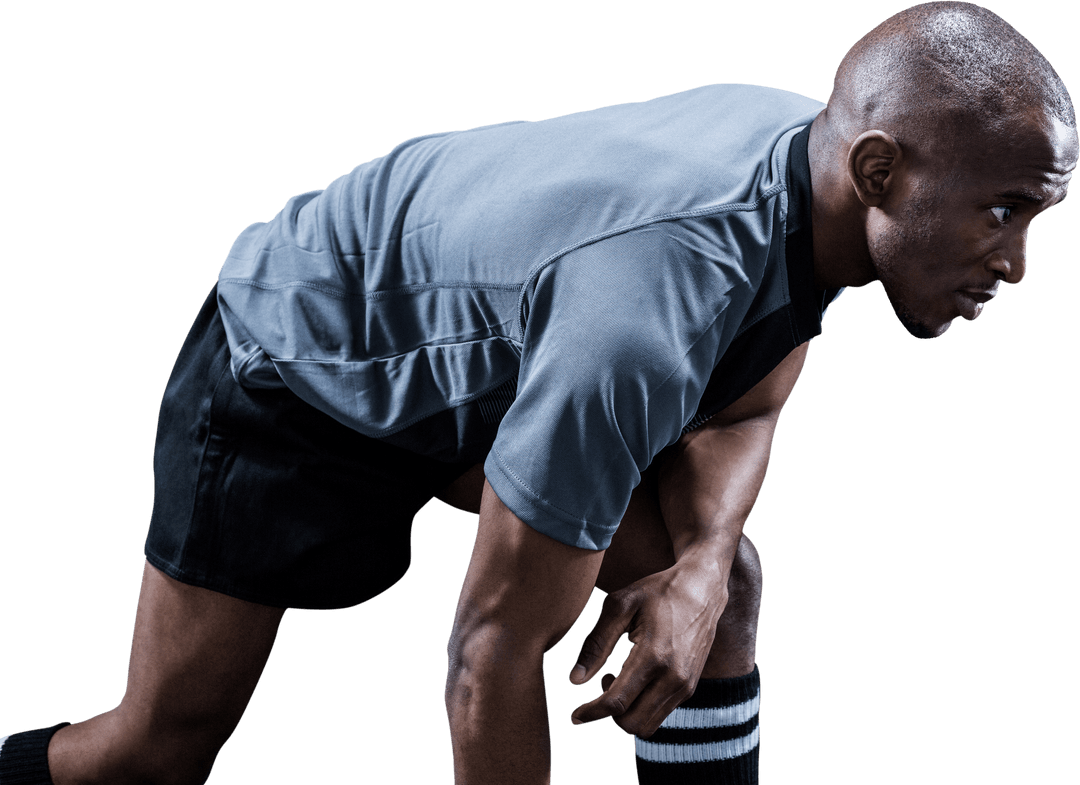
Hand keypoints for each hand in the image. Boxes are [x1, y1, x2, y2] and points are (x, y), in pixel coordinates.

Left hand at [568, 562, 727, 737]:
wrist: (702, 588)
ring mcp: (684, 685)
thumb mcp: (620, 605)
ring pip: (646, 725)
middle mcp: (673, 677)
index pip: (616, 702)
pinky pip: (659, 714)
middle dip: (607, 713)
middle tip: (602, 680)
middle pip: (630, 723)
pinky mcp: (689, 687)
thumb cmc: (657, 591)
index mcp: (654, 655)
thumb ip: (596, 643)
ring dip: (625, 712)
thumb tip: (574, 680)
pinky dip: (640, 707)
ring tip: (618, 678)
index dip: (590, 712)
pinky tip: (635, 680)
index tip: (574, 715)